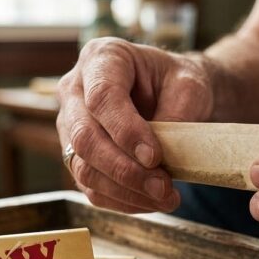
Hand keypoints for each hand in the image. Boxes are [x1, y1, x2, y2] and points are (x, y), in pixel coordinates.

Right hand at [57, 37, 212, 212]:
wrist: (172, 93)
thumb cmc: (177, 82)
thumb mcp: (188, 85)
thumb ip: (174, 114)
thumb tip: (156, 158)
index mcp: (102, 57)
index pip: (101, 98)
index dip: (125, 131)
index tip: (155, 157)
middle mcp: (75, 89)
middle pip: (84, 136)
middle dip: (124, 169)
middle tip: (162, 187)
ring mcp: (70, 125)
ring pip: (83, 167)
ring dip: (124, 190)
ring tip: (164, 197)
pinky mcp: (77, 155)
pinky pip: (90, 186)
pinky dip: (121, 200)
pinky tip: (150, 201)